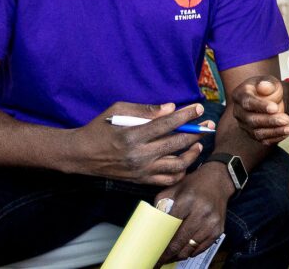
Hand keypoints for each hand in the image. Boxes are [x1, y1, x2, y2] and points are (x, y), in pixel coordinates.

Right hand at [71, 102, 207, 185]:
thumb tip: (171, 108)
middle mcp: (139, 154)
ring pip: (177, 165)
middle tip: (207, 125)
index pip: (167, 123)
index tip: (199, 108)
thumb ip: (146, 110)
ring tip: (198, 144)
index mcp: (133, 135)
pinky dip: (180, 172)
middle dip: (196, 132)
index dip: (186, 115)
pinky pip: (167, 180)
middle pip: (176, 143)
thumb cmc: (100, 127)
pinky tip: (185, 161)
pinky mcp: (140, 180)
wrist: (82, 155)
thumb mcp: (118, 110)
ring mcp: (141, 170)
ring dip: (192, 154)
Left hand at [155, 163, 232, 262]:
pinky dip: (191, 252)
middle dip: (168, 255)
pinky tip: (183, 251)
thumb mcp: (174, 188)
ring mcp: (212, 223)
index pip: (170, 228)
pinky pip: (201, 248)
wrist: (219, 181)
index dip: (161, 243)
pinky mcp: (218, 229)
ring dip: (178, 256)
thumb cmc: (194, 185)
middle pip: (180, 242)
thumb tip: (151, 224)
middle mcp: (202, 212)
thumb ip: (161, 205)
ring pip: (190, 248)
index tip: (153, 253)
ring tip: (170, 257)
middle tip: (159, 261)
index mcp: (188, 200)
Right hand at [231, 76, 288, 144]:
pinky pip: (263, 140)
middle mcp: (239, 112)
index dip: (261, 106)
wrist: (265, 97)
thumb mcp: (268, 80)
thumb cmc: (267, 87)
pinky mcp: (253, 134)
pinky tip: (288, 132)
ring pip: (257, 133)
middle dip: (270, 121)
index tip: (275, 107)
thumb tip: (264, 87)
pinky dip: (277, 137)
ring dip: (276, 131)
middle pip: (252, 120)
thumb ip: (267, 83)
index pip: (248, 102)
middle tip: (286, 119)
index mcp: (240, 95)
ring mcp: (245, 125)